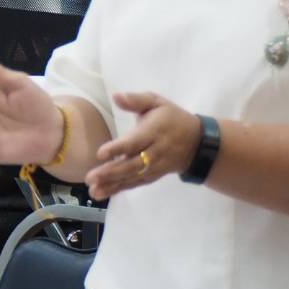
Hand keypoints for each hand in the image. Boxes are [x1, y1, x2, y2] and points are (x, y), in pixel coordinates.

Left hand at [85, 92, 202, 200]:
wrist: (198, 143)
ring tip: (93, 190)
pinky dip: (119, 189)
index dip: (118, 148)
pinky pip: (136, 183)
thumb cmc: (171, 118)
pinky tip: (102, 193)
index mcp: (153, 132)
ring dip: (112, 184)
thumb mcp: (157, 102)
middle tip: (90, 178)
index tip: (100, 154)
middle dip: (110, 172)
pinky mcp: (153, 175)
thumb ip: (136, 100)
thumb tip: (116, 96)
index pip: (135, 142)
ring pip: (133, 177)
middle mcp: (154, 152)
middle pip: (132, 164)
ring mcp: (154, 166)